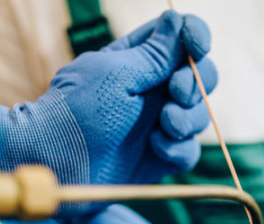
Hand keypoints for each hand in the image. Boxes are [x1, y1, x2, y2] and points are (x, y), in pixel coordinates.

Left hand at [0, 10, 216, 183]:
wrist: (60, 165)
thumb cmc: (78, 111)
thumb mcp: (116, 74)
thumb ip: (154, 54)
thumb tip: (177, 20)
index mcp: (140, 60)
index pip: (182, 39)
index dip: (196, 38)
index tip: (196, 47)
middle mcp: (155, 90)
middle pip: (202, 77)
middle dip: (195, 84)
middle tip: (176, 92)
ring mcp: (161, 125)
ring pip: (200, 116)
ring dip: (188, 118)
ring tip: (165, 124)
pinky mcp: (163, 157)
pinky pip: (189, 151)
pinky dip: (179, 148)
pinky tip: (156, 147)